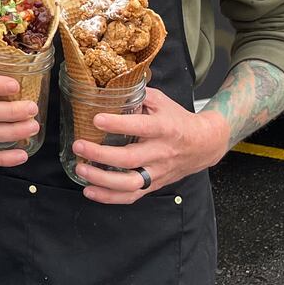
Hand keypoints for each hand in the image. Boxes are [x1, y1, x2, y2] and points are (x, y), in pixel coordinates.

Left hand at [71, 87, 230, 202]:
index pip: (141, 127)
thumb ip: (136, 94)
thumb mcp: (161, 101)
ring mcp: (158, 172)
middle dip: (101, 155)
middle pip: (130, 159)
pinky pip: (132, 196)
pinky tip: (90, 190)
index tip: (96, 119)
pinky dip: (109, 197)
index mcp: (164, 128)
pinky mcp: (154, 185)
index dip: (118, 124)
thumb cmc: (177, 120)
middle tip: (79, 146)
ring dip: (102, 180)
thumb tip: (107, 87)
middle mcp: (161, 152)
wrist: (204, 144)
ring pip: (130, 183)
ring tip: (81, 169)